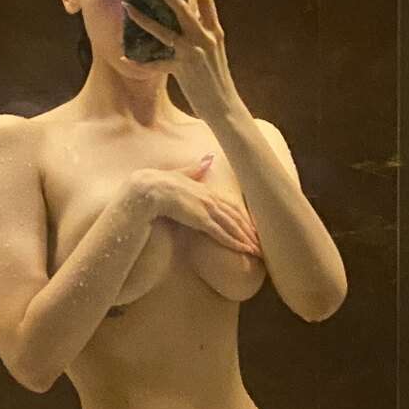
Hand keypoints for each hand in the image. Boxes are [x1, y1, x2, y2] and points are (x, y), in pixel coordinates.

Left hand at [123, 0, 239, 123]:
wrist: (225, 106)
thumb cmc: (217, 76)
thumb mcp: (216, 46)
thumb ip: (207, 24)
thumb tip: (204, 4)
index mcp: (215, 31)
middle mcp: (205, 38)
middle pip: (184, 7)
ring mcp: (193, 54)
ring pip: (164, 31)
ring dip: (143, 18)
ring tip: (127, 6)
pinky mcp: (182, 70)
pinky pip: (156, 63)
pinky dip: (139, 61)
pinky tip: (124, 56)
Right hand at [127, 155, 260, 255]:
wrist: (147, 189)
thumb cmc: (157, 183)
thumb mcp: (179, 174)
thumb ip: (194, 169)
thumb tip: (208, 158)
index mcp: (205, 189)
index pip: (229, 205)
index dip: (242, 217)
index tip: (252, 228)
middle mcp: (209, 198)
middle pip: (235, 216)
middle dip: (249, 230)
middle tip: (261, 243)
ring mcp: (206, 208)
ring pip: (232, 226)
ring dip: (245, 239)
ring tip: (256, 250)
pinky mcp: (201, 219)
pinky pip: (221, 233)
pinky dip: (234, 242)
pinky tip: (244, 250)